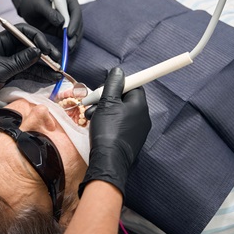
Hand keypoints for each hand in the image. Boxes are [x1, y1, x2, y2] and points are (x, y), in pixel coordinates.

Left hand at [0, 24, 60, 129]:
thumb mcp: (0, 69)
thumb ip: (21, 60)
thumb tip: (38, 51)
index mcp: (0, 41)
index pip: (23, 32)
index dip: (37, 38)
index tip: (48, 49)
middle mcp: (5, 49)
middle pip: (29, 46)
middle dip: (45, 54)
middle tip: (57, 62)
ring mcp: (8, 63)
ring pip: (30, 61)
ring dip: (44, 66)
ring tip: (57, 74)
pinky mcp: (9, 75)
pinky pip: (27, 72)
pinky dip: (38, 75)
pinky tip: (49, 78)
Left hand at [11, 0, 82, 50]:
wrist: (28, 6)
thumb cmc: (34, 2)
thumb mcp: (39, 5)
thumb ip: (50, 12)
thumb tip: (61, 22)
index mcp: (68, 1)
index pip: (76, 12)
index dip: (75, 23)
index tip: (69, 34)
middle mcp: (71, 10)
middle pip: (78, 24)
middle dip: (75, 35)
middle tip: (70, 46)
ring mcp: (69, 20)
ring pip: (76, 32)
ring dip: (74, 41)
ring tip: (69, 50)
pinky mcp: (65, 29)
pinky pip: (69, 37)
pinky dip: (69, 44)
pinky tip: (67, 51)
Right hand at [79, 67, 150, 196]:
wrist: (109, 162)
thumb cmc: (109, 130)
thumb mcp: (107, 103)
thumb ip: (113, 84)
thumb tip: (119, 71)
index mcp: (139, 105)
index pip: (134, 85)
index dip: (119, 84)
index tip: (106, 88)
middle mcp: (142, 116)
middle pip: (124, 99)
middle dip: (107, 98)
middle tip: (94, 102)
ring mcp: (137, 130)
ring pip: (119, 112)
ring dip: (104, 111)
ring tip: (91, 116)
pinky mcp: (131, 140)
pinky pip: (120, 125)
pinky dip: (108, 122)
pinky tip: (97, 126)